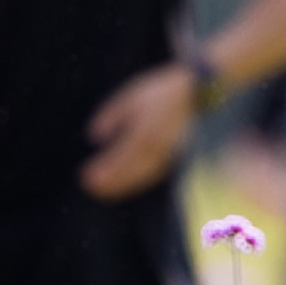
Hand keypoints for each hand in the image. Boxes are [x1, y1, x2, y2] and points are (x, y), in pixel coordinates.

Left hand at [80, 63, 197, 198]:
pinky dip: (136, 181)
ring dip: (122, 185)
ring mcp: (168, 153)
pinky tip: (124, 185)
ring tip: (101, 191)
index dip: (106, 167)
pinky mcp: (173, 157)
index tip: (86, 177)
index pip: (123, 153)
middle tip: (91, 187)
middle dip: (112, 180)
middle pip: (132, 168)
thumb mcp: (133, 97)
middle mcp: (158, 144)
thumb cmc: (162, 92)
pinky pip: (153, 173)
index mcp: (146, 128)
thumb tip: (94, 136)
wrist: (199, 96)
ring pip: (143, 174)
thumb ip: (113, 115)